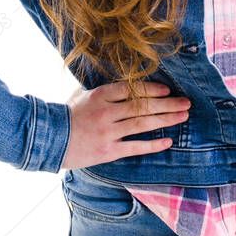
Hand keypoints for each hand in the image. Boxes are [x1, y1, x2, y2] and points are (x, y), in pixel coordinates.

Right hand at [60, 79, 190, 170]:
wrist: (48, 139)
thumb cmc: (66, 114)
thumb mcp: (81, 94)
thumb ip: (103, 90)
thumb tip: (125, 84)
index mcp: (100, 95)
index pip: (132, 89)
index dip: (152, 89)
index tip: (167, 90)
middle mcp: (106, 112)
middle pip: (143, 106)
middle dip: (168, 104)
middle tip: (186, 103)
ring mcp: (108, 132)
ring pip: (142, 124)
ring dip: (166, 120)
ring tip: (183, 116)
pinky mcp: (108, 150)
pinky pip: (135, 146)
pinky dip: (153, 144)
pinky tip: (168, 141)